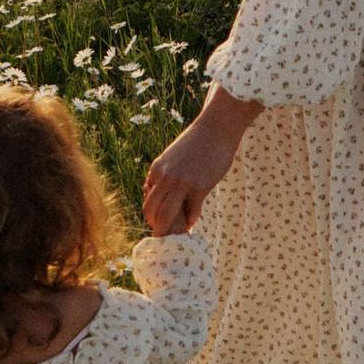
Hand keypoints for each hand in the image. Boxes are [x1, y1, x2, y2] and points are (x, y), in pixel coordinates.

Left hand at [143, 110, 241, 235]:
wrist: (216, 128)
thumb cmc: (196, 143)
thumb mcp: (171, 157)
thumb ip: (164, 173)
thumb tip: (158, 191)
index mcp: (157, 169)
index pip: (147, 200)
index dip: (152, 215)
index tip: (160, 221)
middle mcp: (165, 177)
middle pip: (152, 212)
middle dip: (157, 226)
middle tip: (164, 234)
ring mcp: (182, 183)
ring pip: (166, 215)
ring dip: (169, 229)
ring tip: (175, 235)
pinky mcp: (199, 187)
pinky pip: (191, 213)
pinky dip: (190, 221)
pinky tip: (191, 222)